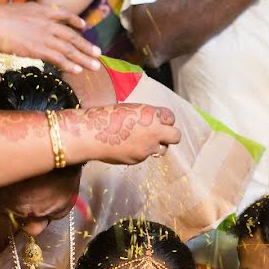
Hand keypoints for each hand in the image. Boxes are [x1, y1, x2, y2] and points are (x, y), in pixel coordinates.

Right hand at [0, 2, 101, 73]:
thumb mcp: (10, 12)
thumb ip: (21, 19)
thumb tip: (19, 25)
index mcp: (38, 9)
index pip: (62, 14)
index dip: (74, 21)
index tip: (84, 26)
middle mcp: (45, 22)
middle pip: (70, 35)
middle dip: (85, 45)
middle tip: (98, 53)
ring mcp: (43, 35)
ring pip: (69, 48)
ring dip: (84, 58)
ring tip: (96, 66)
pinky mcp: (38, 48)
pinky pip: (58, 58)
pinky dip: (69, 64)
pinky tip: (78, 71)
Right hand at [62, 104, 180, 163]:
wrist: (92, 134)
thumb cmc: (107, 117)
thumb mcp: (130, 109)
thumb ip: (146, 117)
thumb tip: (153, 124)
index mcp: (151, 114)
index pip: (170, 117)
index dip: (165, 119)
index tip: (158, 121)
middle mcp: (153, 131)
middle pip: (176, 136)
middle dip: (170, 135)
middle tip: (160, 135)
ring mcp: (147, 148)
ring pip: (163, 149)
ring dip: (157, 146)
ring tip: (144, 142)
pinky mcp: (138, 159)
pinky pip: (146, 156)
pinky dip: (141, 152)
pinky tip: (128, 146)